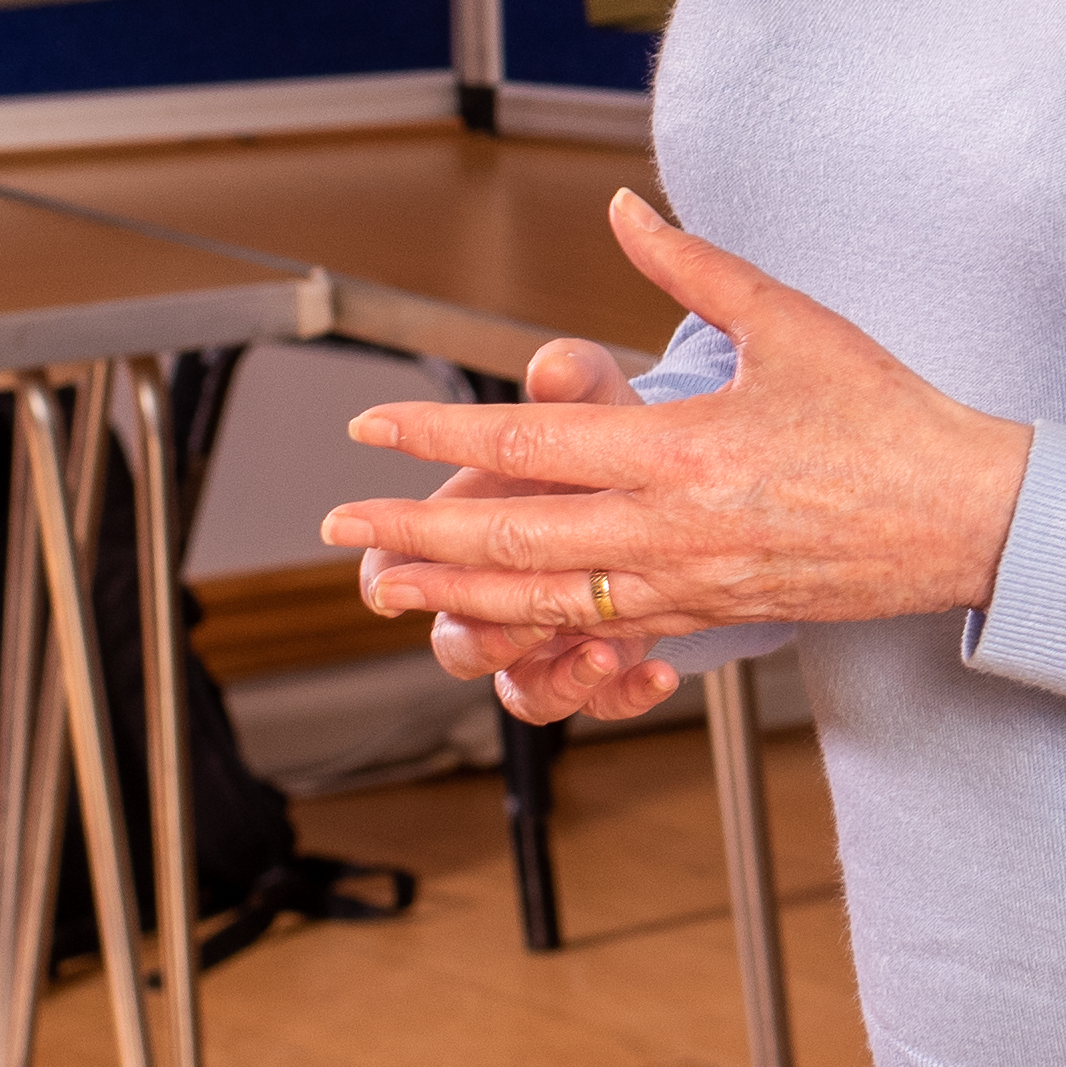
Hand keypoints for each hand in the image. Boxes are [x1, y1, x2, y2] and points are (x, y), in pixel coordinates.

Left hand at [325, 188, 1031, 721]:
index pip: (535, 446)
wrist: (970, 520)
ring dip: (460, 593)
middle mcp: (680, 528)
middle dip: (418, 533)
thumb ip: (694, 267)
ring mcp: (695, 584)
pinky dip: (541, 631)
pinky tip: (494, 624)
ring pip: (550, 600)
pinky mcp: (715, 614)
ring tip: (392, 586)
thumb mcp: (793, 323)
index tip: (372, 428)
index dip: (441, 437)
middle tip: (344, 524)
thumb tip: (625, 211)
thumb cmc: (894, 420)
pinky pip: (609, 632)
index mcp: (690, 449)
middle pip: (517, 539)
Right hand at [387, 335, 677, 728]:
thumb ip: (575, 381)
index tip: (385, 576)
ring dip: (555, 680)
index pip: (398, 565)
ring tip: (604, 652)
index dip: (386, 573)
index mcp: (474, 526)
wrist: (680, 478)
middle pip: (457, 644)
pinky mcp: (606, 660)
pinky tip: (661, 669)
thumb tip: (556, 364)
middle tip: (515, 624)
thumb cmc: (614, 433)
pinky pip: (600, 702)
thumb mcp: (598, 401)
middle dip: (481, 638)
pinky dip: (624, 694)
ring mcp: (551, 634)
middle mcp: (502, 591)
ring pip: (524, 690)